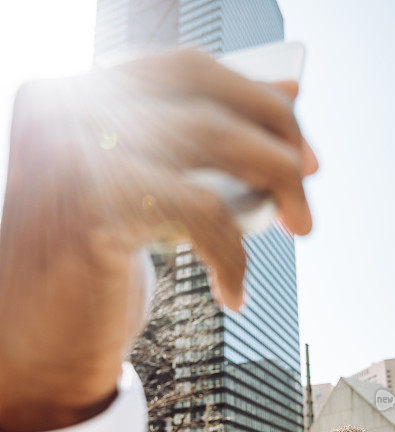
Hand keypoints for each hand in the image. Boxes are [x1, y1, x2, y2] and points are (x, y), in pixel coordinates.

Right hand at [0, 49, 317, 431]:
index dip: (251, 91)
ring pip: (213, 136)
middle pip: (202, 88)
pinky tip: (234, 293)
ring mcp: (74, 150)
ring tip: (299, 225)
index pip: (182, 69)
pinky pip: (202, 209)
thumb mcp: (141, 199)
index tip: (295, 125)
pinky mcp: (92, 205)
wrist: (34, 349)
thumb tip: (287, 97)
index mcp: (74, 97)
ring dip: (277, 180)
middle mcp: (67, 108)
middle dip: (275, 128)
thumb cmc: (90, 277)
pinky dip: (235, 253)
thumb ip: (193, 149)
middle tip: (309, 176)